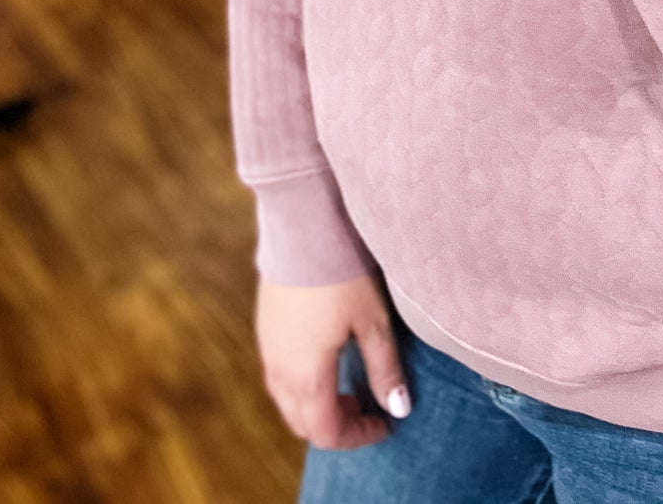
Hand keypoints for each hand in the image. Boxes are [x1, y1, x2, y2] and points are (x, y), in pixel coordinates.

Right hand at [256, 273, 410, 449]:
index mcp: (307, 374)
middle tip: (368, 408)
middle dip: (336, 425)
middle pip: (302, 423)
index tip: (384, 423)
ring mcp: (268, 348)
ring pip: (287, 401)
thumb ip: (385, 368)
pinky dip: (302, 385)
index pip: (326, 431)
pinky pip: (278, 376)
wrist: (303, 227)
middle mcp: (280, 369)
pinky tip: (325, 361)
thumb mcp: (373, 321)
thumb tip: (398, 408)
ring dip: (316, 406)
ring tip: (349, 386)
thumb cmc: (342, 272)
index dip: (357, 435)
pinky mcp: (264, 328)